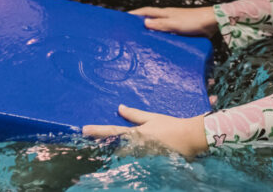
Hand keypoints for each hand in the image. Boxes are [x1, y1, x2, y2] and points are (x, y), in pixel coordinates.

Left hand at [83, 105, 208, 157]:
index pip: (112, 132)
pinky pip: (133, 162)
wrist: (188, 139)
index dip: (97, 131)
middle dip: (103, 147)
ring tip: (101, 153)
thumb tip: (120, 108)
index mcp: (135, 133)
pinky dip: (126, 160)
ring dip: (113, 154)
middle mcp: (135, 147)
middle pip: (113, 150)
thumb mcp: (152, 118)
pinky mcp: (147, 164)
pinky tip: (121, 160)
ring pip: (122, 157)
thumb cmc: (170, 126)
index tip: (84, 130)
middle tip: (89, 145)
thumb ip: (134, 114)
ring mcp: (140, 157)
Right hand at [131, 6, 217, 36]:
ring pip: (158, 27)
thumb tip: (144, 22)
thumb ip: (160, 24)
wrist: (212, 23)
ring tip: (141, 42)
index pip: (146, 11)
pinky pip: (167, 34)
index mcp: (165, 12)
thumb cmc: (194, 21)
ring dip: (150, 32)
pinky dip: (160, 38)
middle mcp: (168, 16)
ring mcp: (175, 23)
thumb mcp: (175, 23)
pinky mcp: (181, 31)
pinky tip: (159, 46)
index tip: (123, 17)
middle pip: (151, 18)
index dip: (134, 13)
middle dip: (140, 23)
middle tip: (129, 32)